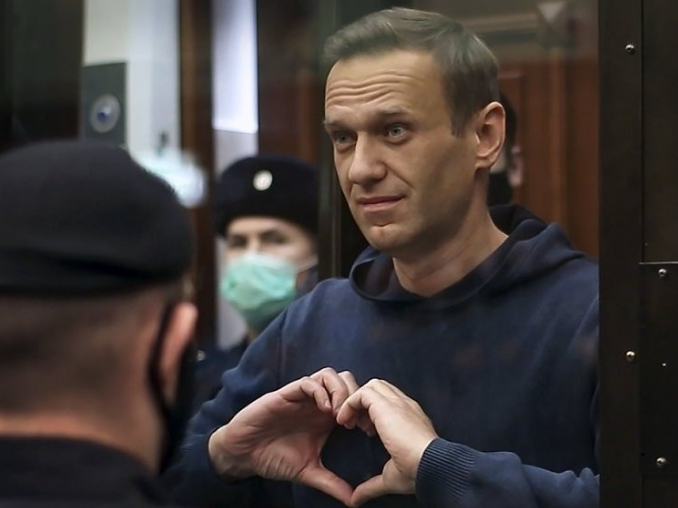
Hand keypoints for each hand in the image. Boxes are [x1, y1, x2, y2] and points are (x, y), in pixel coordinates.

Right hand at [208, 368, 358, 504]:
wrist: (243, 454)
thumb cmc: (274, 458)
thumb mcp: (308, 472)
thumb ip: (331, 483)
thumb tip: (354, 501)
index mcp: (325, 417)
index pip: (353, 398)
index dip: (364, 410)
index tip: (368, 431)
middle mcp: (316, 403)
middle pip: (346, 380)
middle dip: (355, 396)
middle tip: (355, 421)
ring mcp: (302, 396)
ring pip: (329, 375)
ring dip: (339, 391)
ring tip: (339, 415)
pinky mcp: (286, 394)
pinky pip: (307, 381)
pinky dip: (320, 391)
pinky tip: (324, 410)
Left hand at [336, 379, 437, 506]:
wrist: (430, 465)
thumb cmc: (418, 472)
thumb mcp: (391, 477)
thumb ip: (371, 485)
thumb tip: (356, 499)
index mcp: (410, 418)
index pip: (388, 402)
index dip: (372, 413)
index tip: (365, 431)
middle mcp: (405, 406)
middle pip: (379, 388)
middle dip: (363, 403)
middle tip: (354, 425)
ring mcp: (397, 402)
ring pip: (372, 386)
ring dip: (356, 401)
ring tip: (348, 422)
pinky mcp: (387, 404)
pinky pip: (363, 392)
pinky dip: (350, 403)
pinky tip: (345, 421)